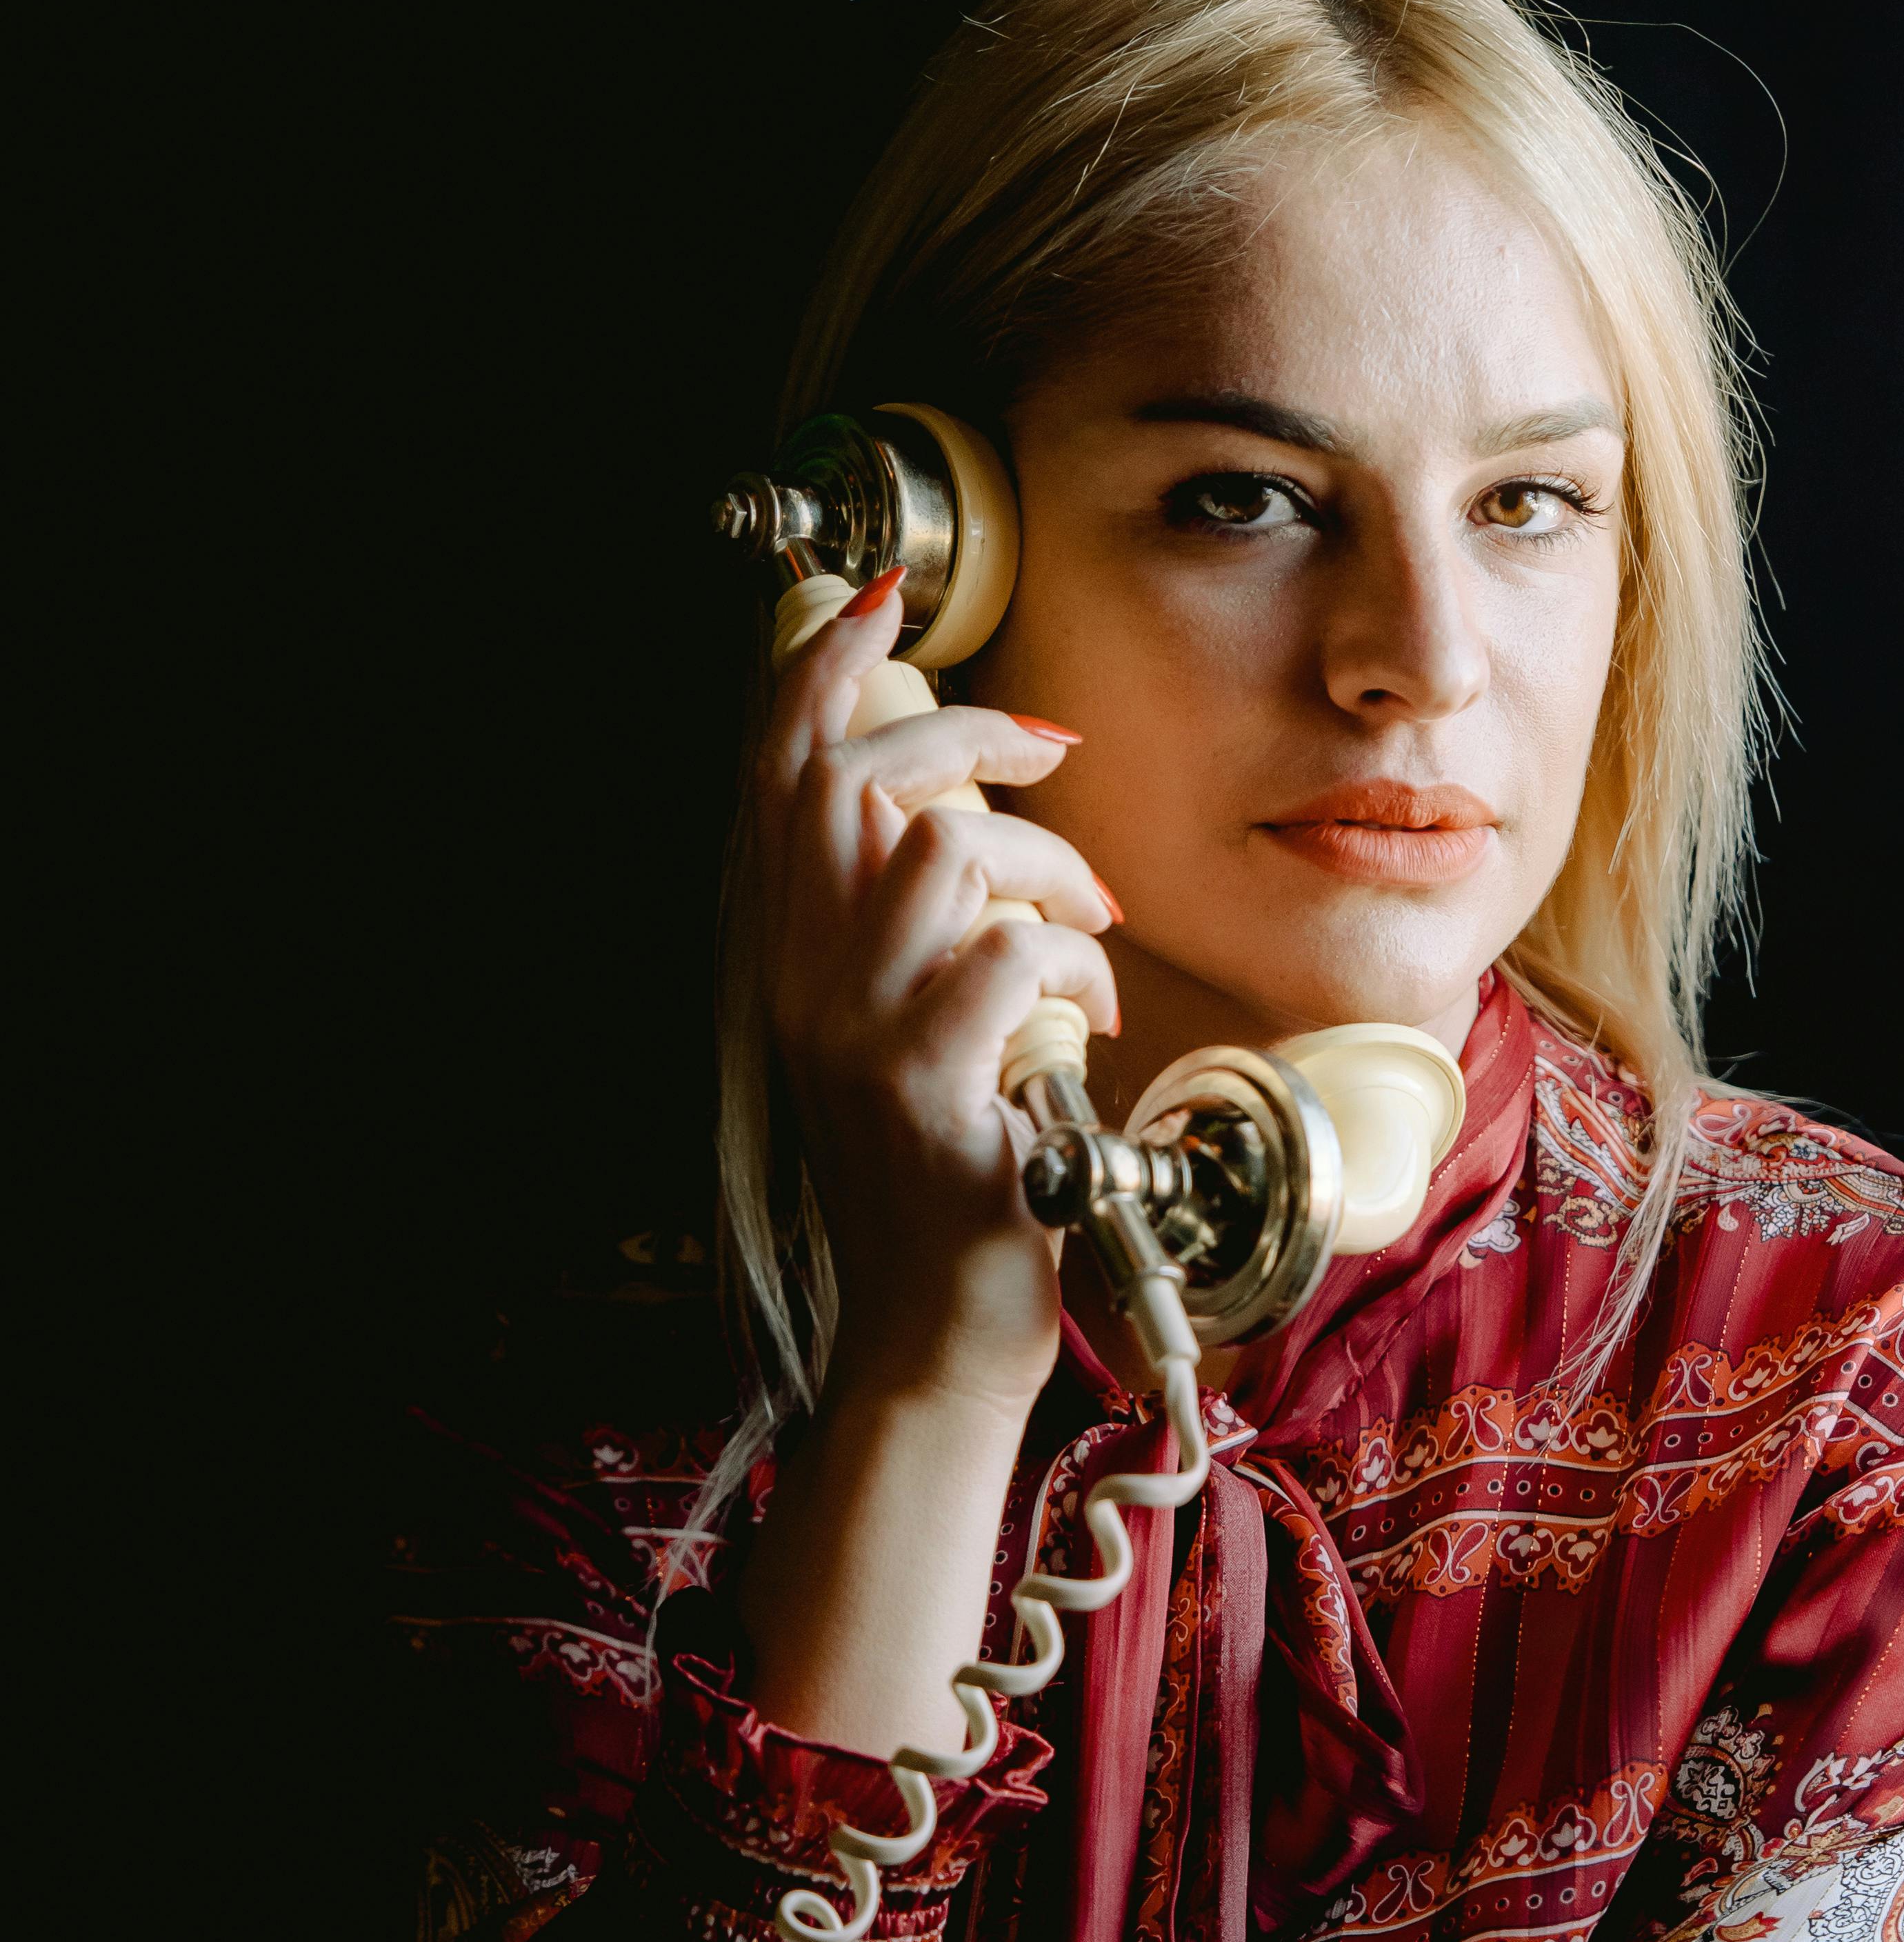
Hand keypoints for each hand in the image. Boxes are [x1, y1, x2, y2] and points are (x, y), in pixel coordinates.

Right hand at [758, 581, 1116, 1417]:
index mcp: (789, 963)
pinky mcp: (924, 1087)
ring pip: (944, 851)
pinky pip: (1009, 951)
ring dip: (1047, 867)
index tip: (882, 602)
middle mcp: (800, 986)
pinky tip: (1092, 1015)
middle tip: (1047, 752)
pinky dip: (1073, 964)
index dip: (821, 669)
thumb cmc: (949, 1185)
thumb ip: (908, 932)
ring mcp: (854, 1036)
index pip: (774, 773)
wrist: (932, 1339)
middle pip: (852, 778)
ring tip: (1087, 927)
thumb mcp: (908, 1036)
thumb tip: (962, 818)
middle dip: (964, 728)